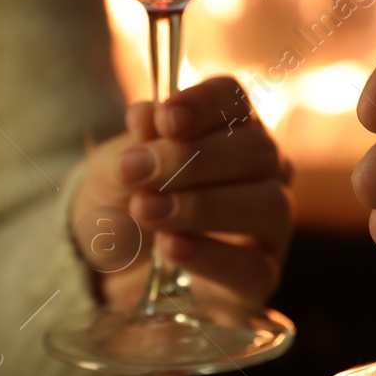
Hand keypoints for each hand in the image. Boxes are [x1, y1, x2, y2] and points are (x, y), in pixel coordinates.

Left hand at [70, 76, 292, 310]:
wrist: (106, 265)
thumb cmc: (123, 200)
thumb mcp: (116, 166)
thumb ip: (136, 142)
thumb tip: (148, 115)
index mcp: (231, 126)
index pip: (233, 100)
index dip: (204, 104)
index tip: (166, 118)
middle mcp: (263, 169)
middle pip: (254, 150)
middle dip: (191, 159)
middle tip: (134, 172)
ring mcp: (269, 224)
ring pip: (267, 205)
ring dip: (202, 206)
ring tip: (145, 210)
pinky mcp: (261, 275)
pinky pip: (253, 267)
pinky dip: (211, 255)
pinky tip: (171, 247)